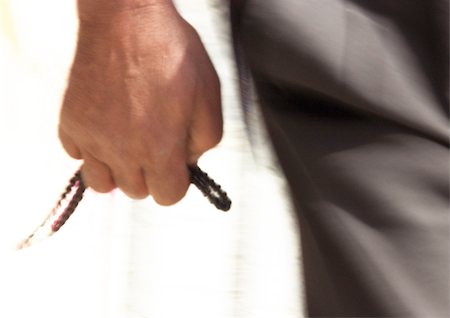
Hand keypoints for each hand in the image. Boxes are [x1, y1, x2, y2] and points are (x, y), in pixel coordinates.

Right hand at [59, 3, 221, 204]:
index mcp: (160, 149)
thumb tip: (189, 162)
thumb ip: (204, 141)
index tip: (176, 164)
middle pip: (137, 191)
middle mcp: (122, 151)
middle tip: (154, 144)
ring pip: (102, 184)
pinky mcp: (71, 122)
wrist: (125, 19)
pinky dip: (92, 149)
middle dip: (150, 174)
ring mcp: (92, 138)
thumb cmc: (170, 53)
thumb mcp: (208, 97)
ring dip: (118, 171)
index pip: (168, 197)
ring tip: (127, 145)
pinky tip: (106, 126)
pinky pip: (77, 155)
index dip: (176, 182)